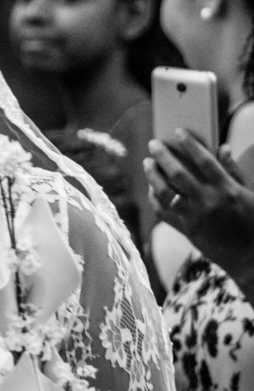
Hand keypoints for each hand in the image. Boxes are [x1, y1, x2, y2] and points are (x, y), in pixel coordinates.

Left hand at [145, 130, 253, 291]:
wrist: (250, 259)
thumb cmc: (253, 223)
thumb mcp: (250, 195)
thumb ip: (233, 171)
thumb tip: (223, 147)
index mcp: (228, 190)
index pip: (205, 161)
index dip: (190, 144)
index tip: (178, 131)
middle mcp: (209, 202)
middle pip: (178, 174)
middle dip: (162, 156)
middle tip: (153, 144)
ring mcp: (195, 217)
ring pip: (165, 191)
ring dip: (152, 174)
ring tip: (148, 163)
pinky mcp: (186, 230)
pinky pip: (162, 211)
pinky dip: (154, 198)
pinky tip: (151, 188)